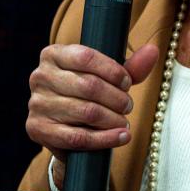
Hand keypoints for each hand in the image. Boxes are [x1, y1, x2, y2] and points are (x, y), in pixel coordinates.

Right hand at [26, 42, 158, 187]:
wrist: (65, 128)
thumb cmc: (87, 94)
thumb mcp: (107, 77)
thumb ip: (130, 66)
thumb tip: (153, 51)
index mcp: (53, 54)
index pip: (86, 57)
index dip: (112, 70)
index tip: (127, 82)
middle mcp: (40, 76)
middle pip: (89, 85)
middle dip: (116, 98)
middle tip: (128, 106)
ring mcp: (37, 104)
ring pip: (86, 112)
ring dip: (113, 119)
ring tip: (124, 122)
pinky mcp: (38, 129)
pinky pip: (78, 137)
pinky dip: (105, 139)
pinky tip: (120, 137)